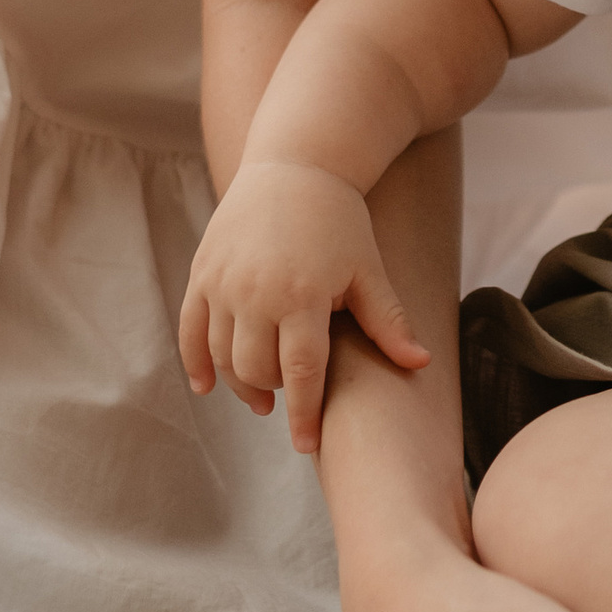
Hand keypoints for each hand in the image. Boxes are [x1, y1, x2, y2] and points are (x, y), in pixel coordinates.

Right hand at [179, 159, 428, 453]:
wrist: (294, 165)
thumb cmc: (339, 220)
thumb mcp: (368, 269)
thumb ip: (388, 321)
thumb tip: (421, 365)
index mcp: (302, 294)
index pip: (300, 373)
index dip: (304, 414)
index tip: (308, 446)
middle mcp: (256, 291)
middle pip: (257, 370)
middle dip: (274, 395)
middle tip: (288, 403)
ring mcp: (223, 283)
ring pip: (223, 356)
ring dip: (240, 384)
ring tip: (261, 396)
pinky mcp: (202, 273)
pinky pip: (190, 331)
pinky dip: (196, 363)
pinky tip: (208, 386)